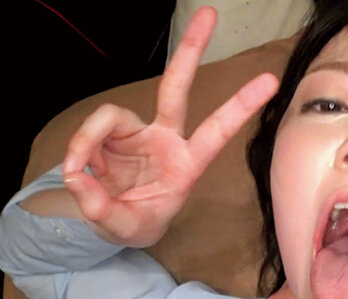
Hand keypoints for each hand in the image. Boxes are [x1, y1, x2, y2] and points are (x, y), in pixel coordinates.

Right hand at [62, 7, 277, 246]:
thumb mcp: (124, 228)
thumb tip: (78, 174)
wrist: (117, 221)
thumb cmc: (137, 222)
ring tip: (78, 173)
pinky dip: (78, 150)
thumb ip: (101, 207)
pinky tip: (78, 171)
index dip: (240, 106)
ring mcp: (139, 131)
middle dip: (190, 50)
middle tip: (208, 13)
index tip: (269, 81)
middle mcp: (166, 139)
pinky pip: (90, 130)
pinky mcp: (113, 131)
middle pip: (177, 87)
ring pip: (110, 115)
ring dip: (88, 142)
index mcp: (187, 164)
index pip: (217, 131)